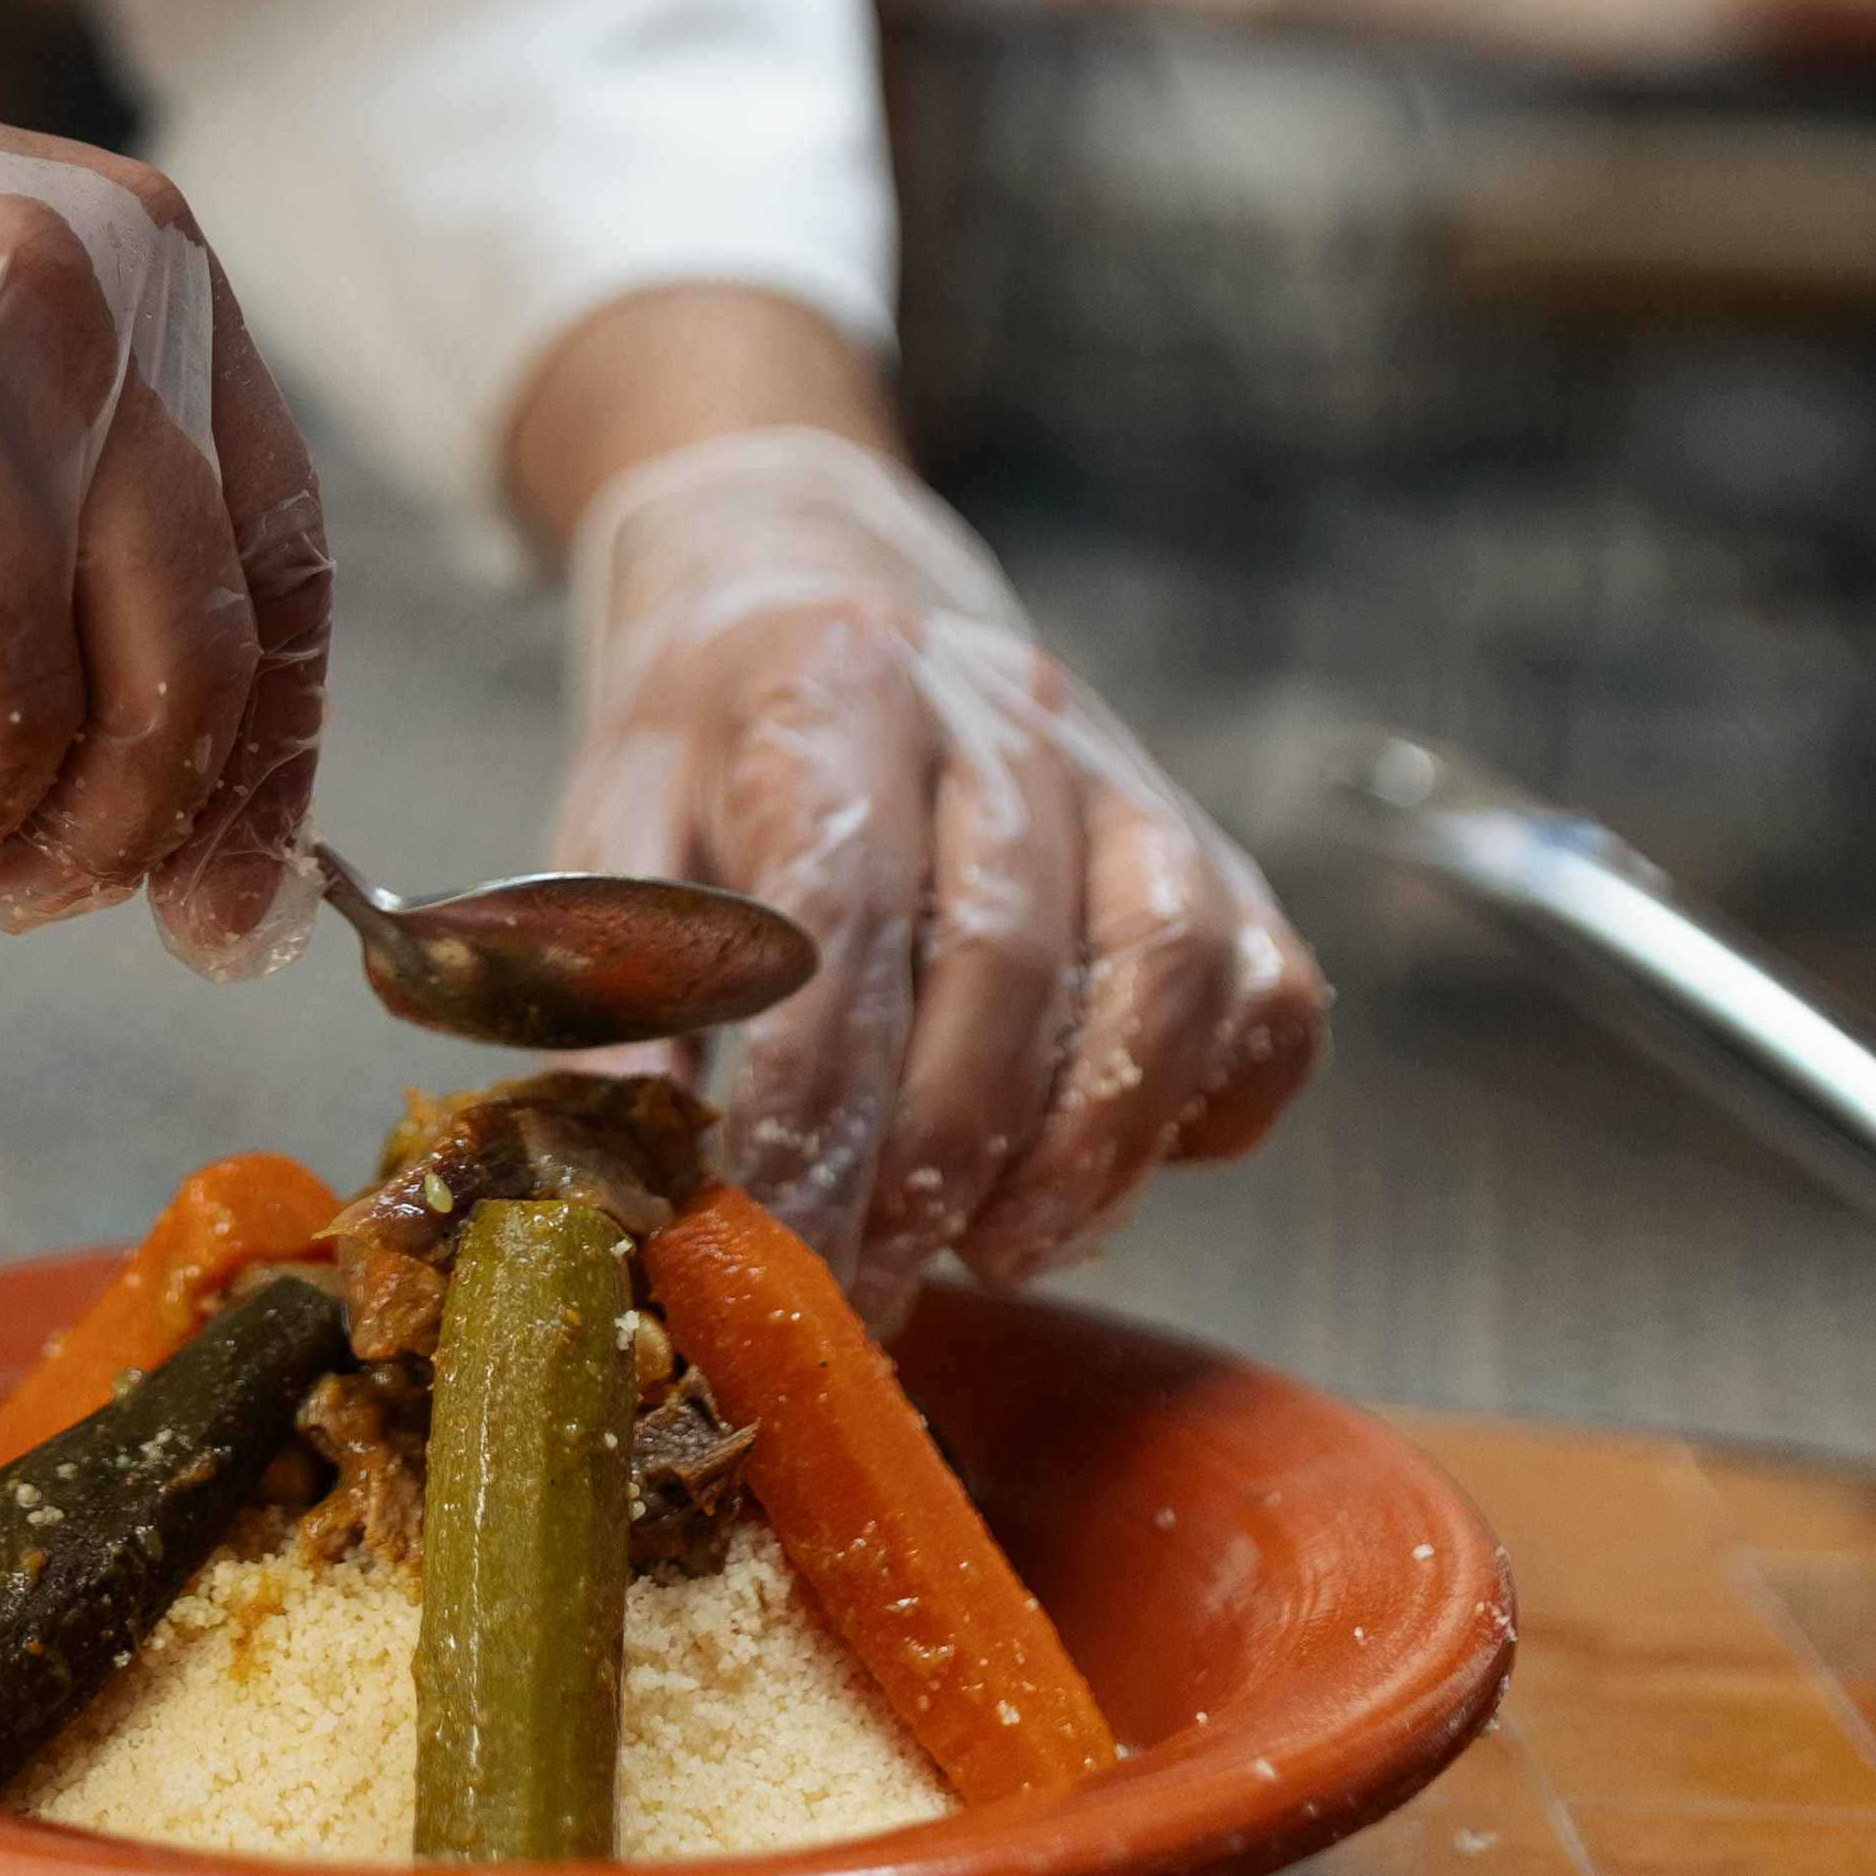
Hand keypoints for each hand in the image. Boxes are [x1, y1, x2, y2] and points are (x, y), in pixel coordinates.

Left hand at [545, 428, 1323, 1321]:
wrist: (813, 586)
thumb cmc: (710, 737)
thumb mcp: (608, 821)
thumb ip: (609, 978)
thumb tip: (612, 1160)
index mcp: (830, 684)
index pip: (846, 908)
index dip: (818, 1099)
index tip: (776, 1244)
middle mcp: (999, 710)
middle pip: (1006, 953)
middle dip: (936, 1157)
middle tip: (868, 1289)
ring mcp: (1126, 773)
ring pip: (1163, 967)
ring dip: (1086, 1146)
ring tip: (995, 1251)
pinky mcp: (1211, 844)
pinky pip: (1267, 989)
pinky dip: (1208, 1104)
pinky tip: (1105, 1177)